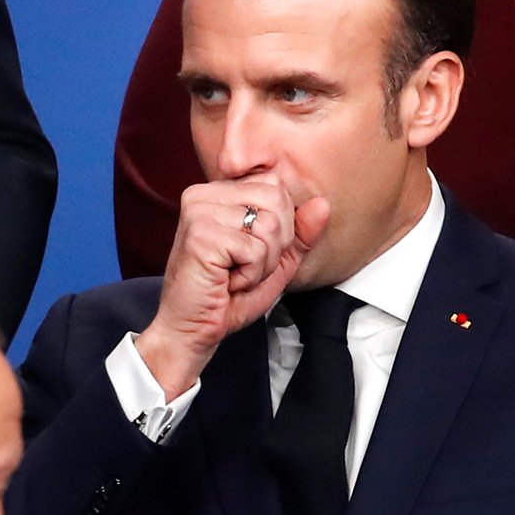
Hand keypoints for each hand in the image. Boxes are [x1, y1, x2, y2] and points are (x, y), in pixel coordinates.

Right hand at [136, 180, 328, 396]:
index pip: (275, 186)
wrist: (192, 329)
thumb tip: (322, 204)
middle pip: (277, 200)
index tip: (250, 251)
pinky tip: (227, 281)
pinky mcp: (201, 235)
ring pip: (269, 225)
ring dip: (262, 263)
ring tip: (235, 274)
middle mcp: (203, 194)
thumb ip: (300, 233)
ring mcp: (199, 212)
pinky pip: (254, 249)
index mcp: (218, 193)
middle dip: (275, 244)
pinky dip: (250, 274)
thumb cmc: (228, 296)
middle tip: (244, 266)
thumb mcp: (275, 261)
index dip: (280, 226)